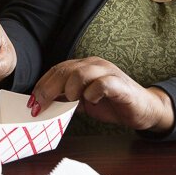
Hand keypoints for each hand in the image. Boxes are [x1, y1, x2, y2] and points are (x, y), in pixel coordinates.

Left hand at [29, 57, 174, 132]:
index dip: (42, 85)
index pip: (57, 70)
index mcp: (84, 66)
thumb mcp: (84, 102)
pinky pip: (102, 84)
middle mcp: (95, 65)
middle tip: (40, 105)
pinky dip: (92, 93)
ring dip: (70, 89)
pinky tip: (91, 102)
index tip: (32, 102)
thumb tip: (43, 104)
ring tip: (70, 101)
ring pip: (80, 73)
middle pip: (65, 70)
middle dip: (49, 88)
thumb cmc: (112, 104)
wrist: (143, 109)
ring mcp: (108, 72)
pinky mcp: (120, 84)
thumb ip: (66, 99)